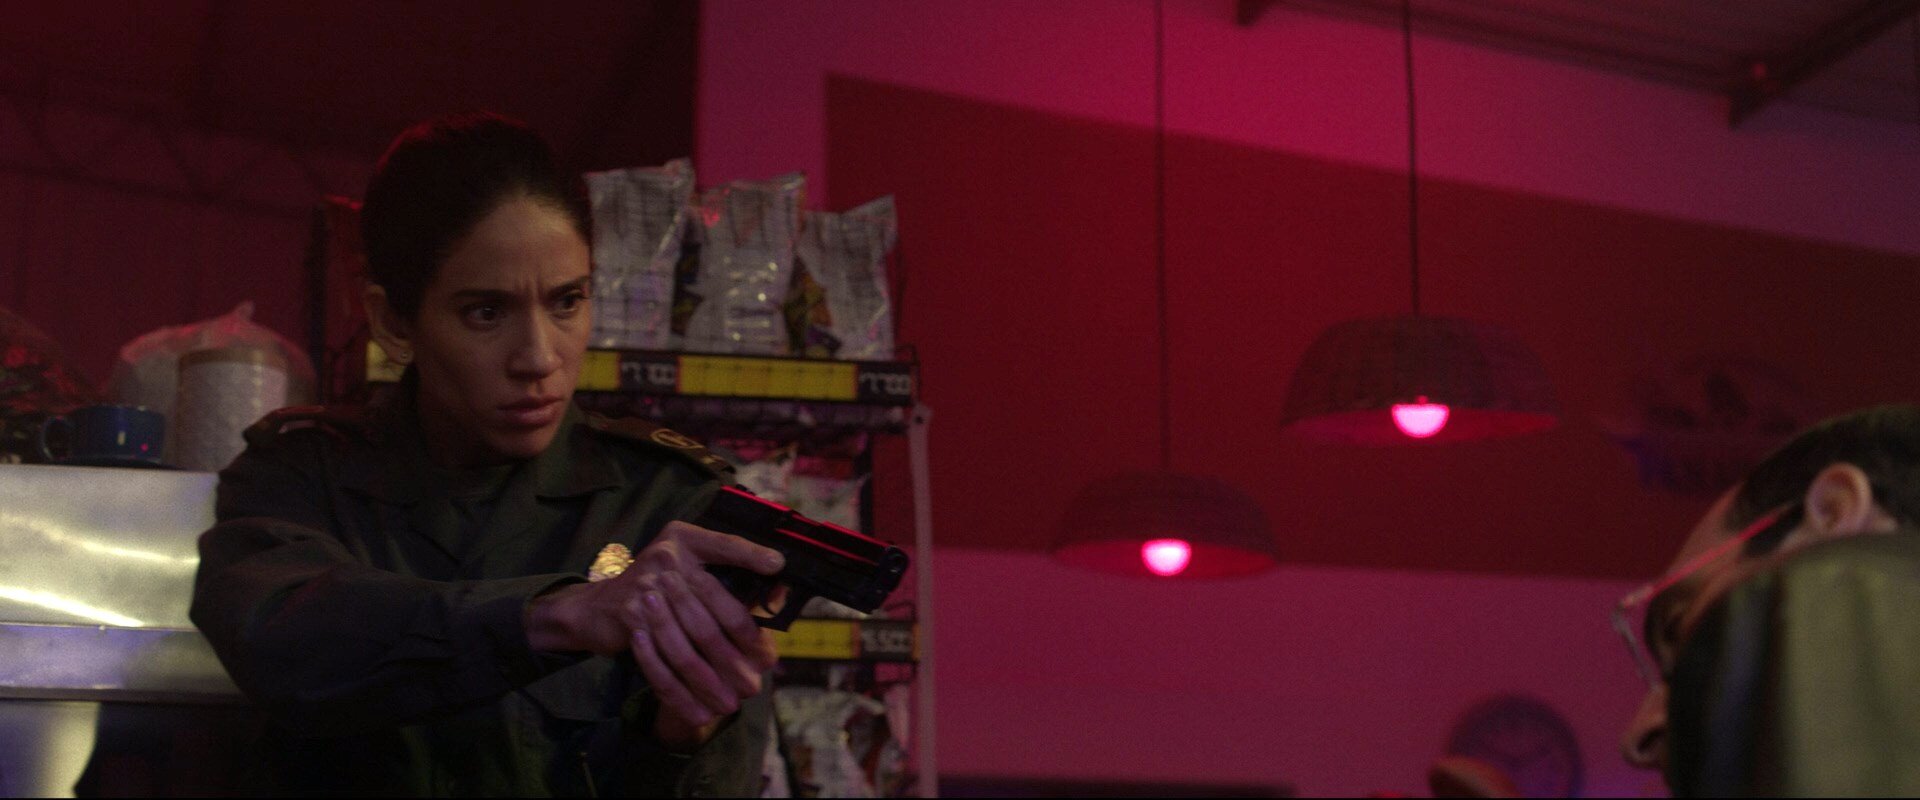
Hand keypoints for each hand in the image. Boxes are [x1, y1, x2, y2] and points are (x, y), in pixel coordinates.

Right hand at [528, 521, 784, 732]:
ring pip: (687, 647)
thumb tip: (780, 592)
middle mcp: (666, 559)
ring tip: (730, 705)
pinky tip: (698, 711)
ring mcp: (645, 590)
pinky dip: (680, 693)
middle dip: (736, 656)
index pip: (725, 545)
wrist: (598, 606)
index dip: (751, 555)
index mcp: (687, 540)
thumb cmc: (659, 589)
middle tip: (754, 685)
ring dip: (710, 683)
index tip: (778, 566)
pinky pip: (659, 664)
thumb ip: (734, 579)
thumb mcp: (691, 572)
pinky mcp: (629, 619)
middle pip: (711, 614)